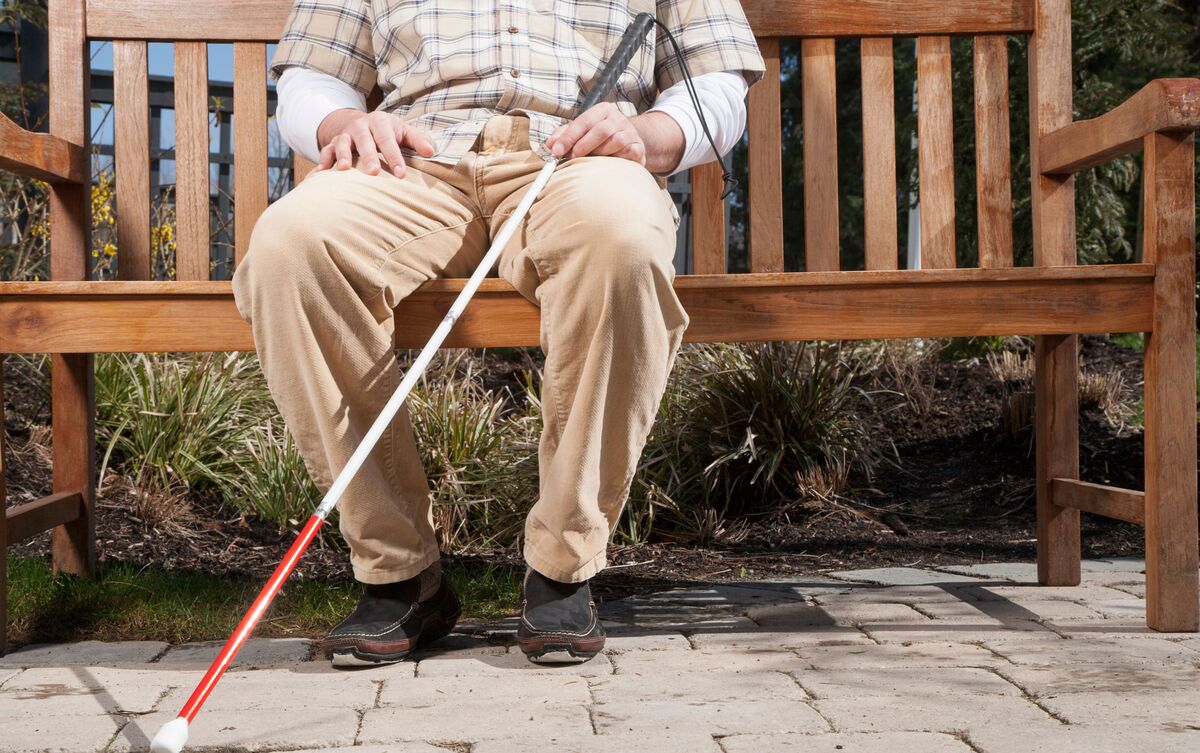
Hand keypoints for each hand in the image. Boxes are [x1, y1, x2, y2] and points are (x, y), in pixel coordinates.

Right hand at [314, 109, 435, 177]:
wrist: (364, 124)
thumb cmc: (390, 133)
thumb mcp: (405, 133)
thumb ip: (419, 141)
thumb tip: (431, 152)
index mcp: (380, 122)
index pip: (388, 139)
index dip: (394, 156)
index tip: (401, 174)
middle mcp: (361, 126)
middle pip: (364, 140)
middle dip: (368, 156)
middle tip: (373, 173)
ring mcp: (345, 135)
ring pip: (342, 143)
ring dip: (342, 156)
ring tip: (343, 170)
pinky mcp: (333, 143)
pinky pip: (326, 150)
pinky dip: (323, 160)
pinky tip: (321, 173)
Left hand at [545, 102, 645, 164]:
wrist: (628, 143)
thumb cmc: (599, 139)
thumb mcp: (581, 133)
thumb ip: (564, 136)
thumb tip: (549, 145)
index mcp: (602, 110)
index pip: (583, 121)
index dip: (568, 137)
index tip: (556, 151)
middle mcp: (618, 118)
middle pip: (601, 130)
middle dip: (583, 146)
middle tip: (571, 159)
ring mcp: (630, 132)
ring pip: (615, 141)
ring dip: (600, 154)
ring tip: (590, 161)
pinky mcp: (638, 147)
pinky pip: (628, 153)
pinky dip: (616, 159)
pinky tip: (609, 163)